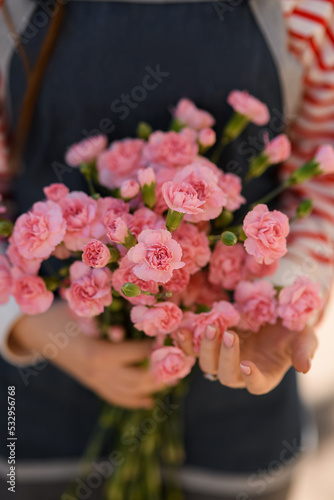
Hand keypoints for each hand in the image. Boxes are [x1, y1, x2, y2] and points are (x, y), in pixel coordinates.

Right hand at [10, 302, 163, 408]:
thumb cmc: (65, 315)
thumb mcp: (89, 311)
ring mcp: (95, 383)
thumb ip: (115, 316)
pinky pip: (116, 398)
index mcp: (100, 354)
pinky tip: (149, 402)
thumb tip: (148, 311)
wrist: (38, 332)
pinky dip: (134, 401)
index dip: (159, 346)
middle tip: (182, 363)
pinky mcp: (92, 386)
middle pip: (140, 380)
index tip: (175, 337)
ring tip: (173, 378)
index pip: (139, 354)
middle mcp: (99, 374)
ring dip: (153, 387)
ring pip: (131, 392)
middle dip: (163, 372)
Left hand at [177, 322, 317, 394]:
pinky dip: (185, 342)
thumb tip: (304, 367)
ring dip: (206, 347)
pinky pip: (192, 350)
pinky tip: (182, 329)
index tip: (248, 364)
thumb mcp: (304, 337)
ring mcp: (223, 359)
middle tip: (230, 334)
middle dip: (226, 357)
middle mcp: (241, 372)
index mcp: (265, 375)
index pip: (256, 386)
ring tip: (212, 325)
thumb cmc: (291, 330)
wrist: (273, 313)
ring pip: (207, 364)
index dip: (251, 378)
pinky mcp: (210, 345)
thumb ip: (304, 351)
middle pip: (226, 376)